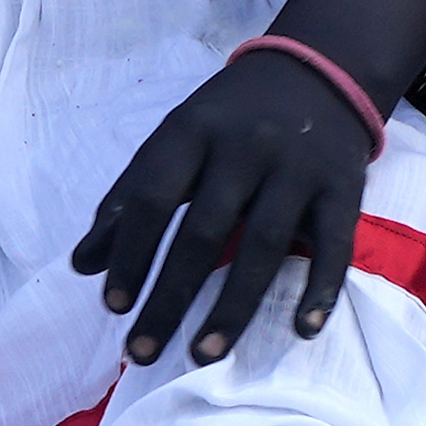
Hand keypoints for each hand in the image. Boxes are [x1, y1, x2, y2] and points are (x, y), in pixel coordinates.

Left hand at [76, 49, 377, 365]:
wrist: (317, 71)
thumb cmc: (230, 117)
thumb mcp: (175, 138)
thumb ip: (130, 197)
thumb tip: (81, 266)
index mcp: (193, 130)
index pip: (154, 198)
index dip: (130, 254)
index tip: (113, 307)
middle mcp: (246, 147)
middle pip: (204, 232)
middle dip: (170, 298)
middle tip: (142, 354)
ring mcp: (298, 168)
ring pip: (265, 245)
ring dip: (233, 307)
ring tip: (202, 354)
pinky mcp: (344, 188)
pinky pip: (333, 245)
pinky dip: (320, 289)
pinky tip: (302, 330)